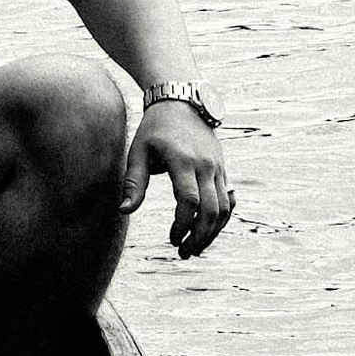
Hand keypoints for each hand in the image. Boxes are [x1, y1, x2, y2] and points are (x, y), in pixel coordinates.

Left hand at [120, 99, 233, 258]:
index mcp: (183, 160)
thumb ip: (134, 182)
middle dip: (199, 236)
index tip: (171, 238)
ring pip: (225, 208)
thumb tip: (125, 211)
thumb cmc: (154, 130)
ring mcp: (218, 168)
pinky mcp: (224, 170)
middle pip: (212, 209)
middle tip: (183, 252)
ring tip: (194, 248)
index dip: (182, 224)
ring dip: (212, 232)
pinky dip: (222, 219)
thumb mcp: (138, 151)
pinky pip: (229, 200)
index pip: (190, 200)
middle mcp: (206, 165)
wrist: (183, 103)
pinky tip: (207, 231)